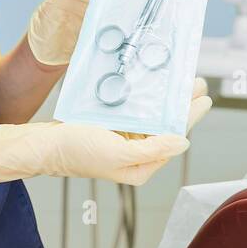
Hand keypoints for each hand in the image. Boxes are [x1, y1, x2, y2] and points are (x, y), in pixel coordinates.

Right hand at [0, 77, 210, 185]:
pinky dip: (146, 99)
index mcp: (142, 167)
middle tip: (196, 82)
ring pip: (153, 117)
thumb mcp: (118, 153)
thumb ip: (153, 148)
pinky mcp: (111, 129)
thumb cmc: (76, 151)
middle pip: (166, 126)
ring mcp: (123, 141)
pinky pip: (135, 112)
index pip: (173, 138)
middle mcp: (136, 156)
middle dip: (182, 104)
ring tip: (180, 80)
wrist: (42, 146)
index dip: (190, 116)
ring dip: (165, 99)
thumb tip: (183, 141)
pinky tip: (152, 85)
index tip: (204, 98)